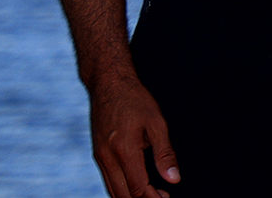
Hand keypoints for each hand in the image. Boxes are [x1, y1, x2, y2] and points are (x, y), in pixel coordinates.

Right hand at [89, 72, 178, 197]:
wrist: (108, 84)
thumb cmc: (135, 100)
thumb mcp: (157, 123)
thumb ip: (165, 153)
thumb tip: (174, 179)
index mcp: (124, 150)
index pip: (137, 188)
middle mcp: (107, 158)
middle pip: (123, 194)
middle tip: (163, 197)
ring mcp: (99, 157)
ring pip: (112, 190)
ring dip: (131, 197)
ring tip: (153, 194)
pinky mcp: (97, 154)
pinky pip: (108, 180)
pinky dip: (121, 189)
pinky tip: (136, 186)